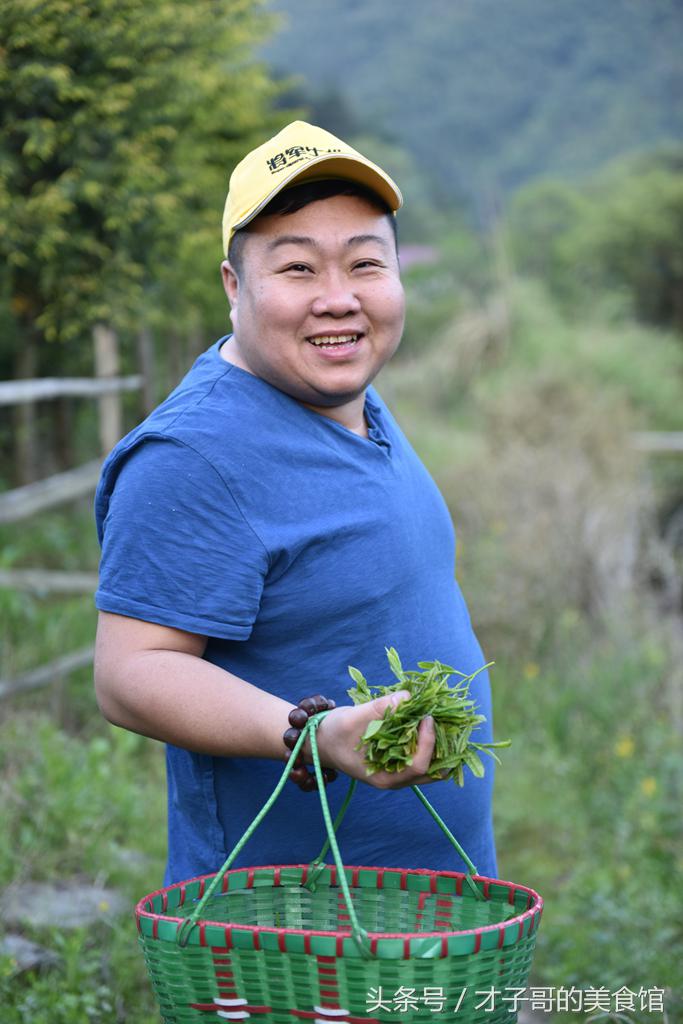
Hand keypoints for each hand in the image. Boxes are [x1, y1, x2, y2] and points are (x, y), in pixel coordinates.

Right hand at [311, 691, 437, 789]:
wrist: (319, 741)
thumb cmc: (332, 734)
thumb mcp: (351, 719)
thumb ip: (379, 709)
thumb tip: (408, 697)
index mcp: (384, 777)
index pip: (418, 766)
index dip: (428, 743)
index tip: (427, 717)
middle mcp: (395, 778)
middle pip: (433, 770)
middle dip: (443, 746)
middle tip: (443, 718)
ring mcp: (398, 770)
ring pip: (433, 764)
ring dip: (440, 743)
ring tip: (440, 718)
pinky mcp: (398, 759)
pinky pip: (423, 753)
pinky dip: (430, 739)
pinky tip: (428, 719)